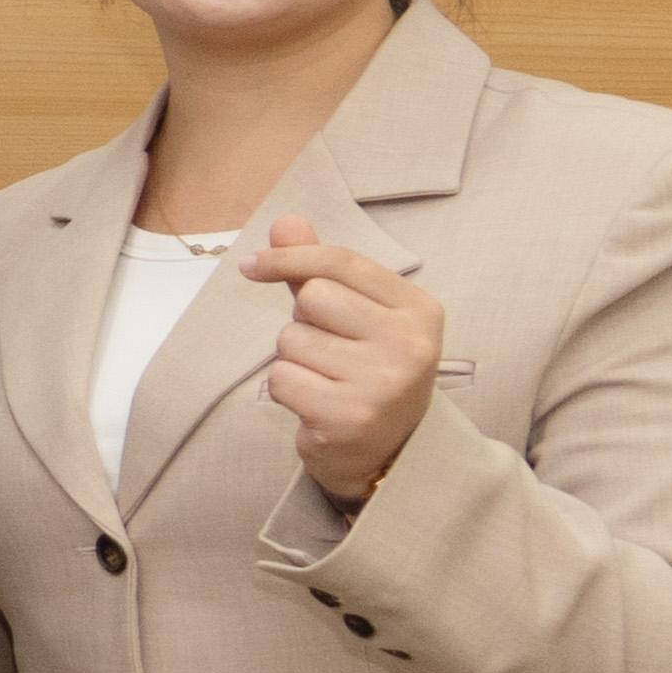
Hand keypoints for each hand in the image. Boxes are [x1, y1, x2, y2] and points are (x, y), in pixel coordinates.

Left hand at [244, 219, 441, 505]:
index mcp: (420, 310)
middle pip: (313, 296)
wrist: (390, 452)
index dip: (288, 257)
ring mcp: (383, 382)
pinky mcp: (349, 416)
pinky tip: (316, 403)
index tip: (252, 264)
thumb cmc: (368, 370)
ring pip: (291, 339)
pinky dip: (286, 389)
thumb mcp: (359, 316)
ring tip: (327, 379)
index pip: (341, 262)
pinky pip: (281, 378)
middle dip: (304, 321)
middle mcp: (410, 343)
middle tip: (329, 351)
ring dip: (295, 359)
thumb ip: (322, 269)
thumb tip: (285, 221)